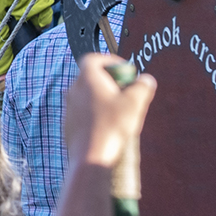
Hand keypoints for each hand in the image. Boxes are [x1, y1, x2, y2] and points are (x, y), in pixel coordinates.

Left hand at [63, 53, 156, 172]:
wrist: (91, 156)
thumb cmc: (112, 126)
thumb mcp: (135, 103)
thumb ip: (143, 86)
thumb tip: (146, 80)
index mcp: (87, 79)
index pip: (93, 59)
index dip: (110, 61)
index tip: (125, 71)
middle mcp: (73, 90)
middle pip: (91, 78)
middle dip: (110, 82)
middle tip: (127, 92)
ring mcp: (69, 108)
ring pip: (87, 97)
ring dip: (103, 99)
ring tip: (121, 112)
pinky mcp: (69, 125)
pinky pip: (83, 113)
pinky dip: (96, 114)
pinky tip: (110, 127)